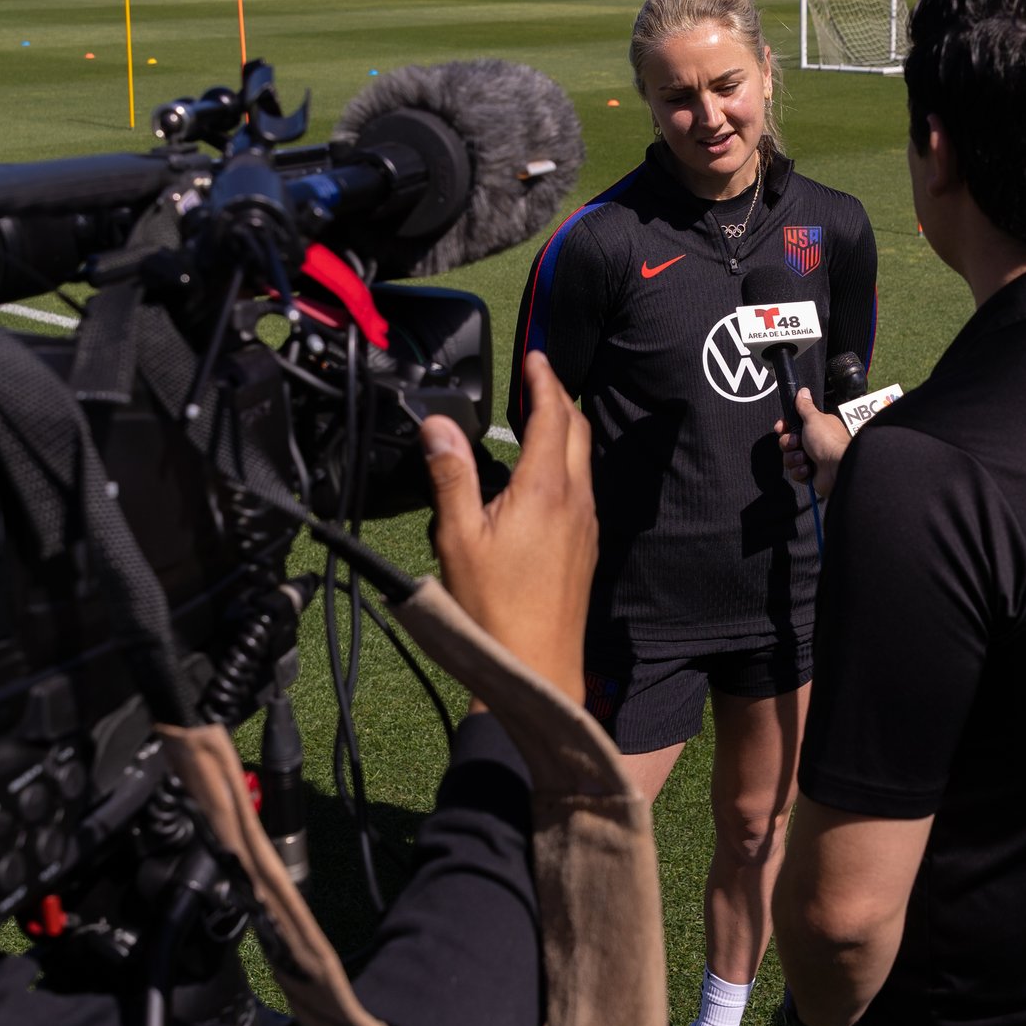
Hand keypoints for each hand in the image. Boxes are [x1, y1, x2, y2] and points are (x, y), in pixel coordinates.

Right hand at [421, 351, 595, 701]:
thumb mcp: (458, 537)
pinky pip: (580, 487)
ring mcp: (586, 524)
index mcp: (546, 489)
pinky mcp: (585, 546)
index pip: (553, 415)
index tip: (535, 357)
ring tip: (534, 417)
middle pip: (577, 430)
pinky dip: (563, 462)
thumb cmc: (495, 610)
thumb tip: (439, 425)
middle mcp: (576, 500)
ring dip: (563, 430)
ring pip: (582, 459)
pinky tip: (539, 474)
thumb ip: (451, 475)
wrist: (538, 667)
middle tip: (535, 378)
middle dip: (558, 397)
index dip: (544, 380)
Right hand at [776, 389, 851, 501]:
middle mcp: (815, 442)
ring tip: (805, 459)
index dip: (784, 427)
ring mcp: (812, 459)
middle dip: (789, 443)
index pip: (793, 425)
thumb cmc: (827, 440)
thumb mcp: (813, 418)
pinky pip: (796, 472)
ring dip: (794, 458)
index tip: (781, 428)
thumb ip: (805, 406)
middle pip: (788, 442)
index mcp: (817, 427)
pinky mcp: (811, 475)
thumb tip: (803, 390)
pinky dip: (800, 471)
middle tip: (796, 443)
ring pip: (789, 458)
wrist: (837, 467)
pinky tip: (809, 470)